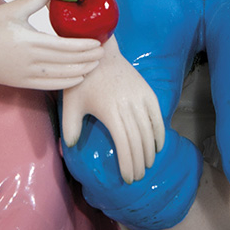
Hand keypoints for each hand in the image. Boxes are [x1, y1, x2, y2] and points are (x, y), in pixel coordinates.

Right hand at [0, 0, 103, 89]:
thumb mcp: (10, 9)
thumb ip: (36, 1)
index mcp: (29, 41)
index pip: (65, 46)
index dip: (84, 45)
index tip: (99, 41)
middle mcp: (29, 62)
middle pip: (67, 62)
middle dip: (88, 58)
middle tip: (103, 53)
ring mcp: (24, 76)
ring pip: (60, 77)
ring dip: (80, 71)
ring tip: (95, 66)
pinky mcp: (19, 84)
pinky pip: (48, 87)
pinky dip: (65, 83)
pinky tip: (76, 78)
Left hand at [61, 39, 164, 183]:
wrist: (99, 52)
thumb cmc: (83, 79)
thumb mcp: (71, 103)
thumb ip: (70, 127)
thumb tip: (70, 147)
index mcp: (110, 111)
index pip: (124, 144)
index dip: (127, 163)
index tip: (128, 178)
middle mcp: (128, 105)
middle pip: (138, 141)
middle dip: (139, 162)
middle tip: (137, 176)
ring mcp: (140, 98)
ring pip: (149, 130)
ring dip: (150, 151)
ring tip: (147, 165)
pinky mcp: (147, 91)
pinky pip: (157, 116)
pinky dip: (159, 133)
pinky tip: (158, 146)